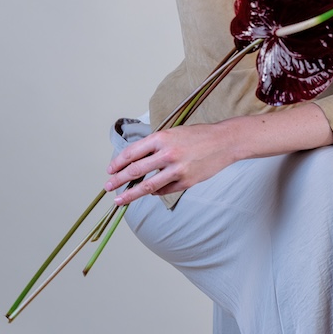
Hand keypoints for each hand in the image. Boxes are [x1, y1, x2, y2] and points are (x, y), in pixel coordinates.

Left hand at [105, 122, 232, 204]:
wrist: (224, 142)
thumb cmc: (198, 135)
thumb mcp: (173, 133)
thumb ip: (155, 146)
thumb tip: (135, 161)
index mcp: (162, 137)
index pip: (132, 152)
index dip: (118, 163)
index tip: (110, 170)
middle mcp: (168, 153)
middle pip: (136, 170)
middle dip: (118, 180)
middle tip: (107, 187)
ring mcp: (177, 169)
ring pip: (147, 185)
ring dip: (130, 194)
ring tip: (119, 200)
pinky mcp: (186, 182)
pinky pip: (164, 190)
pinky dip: (155, 192)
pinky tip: (149, 192)